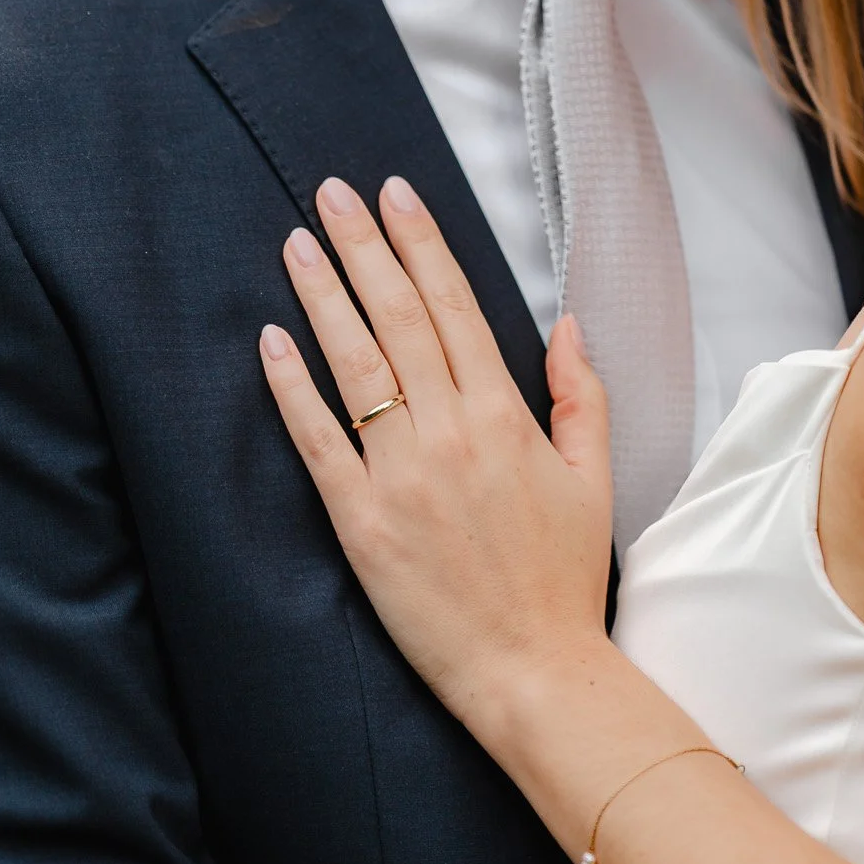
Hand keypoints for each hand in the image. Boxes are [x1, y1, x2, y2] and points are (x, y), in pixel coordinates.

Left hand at [259, 174, 614, 739]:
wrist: (534, 672)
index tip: (396, 194)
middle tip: (332, 191)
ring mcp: (400, 476)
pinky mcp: (360, 523)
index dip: (422, 244)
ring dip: (323, 297)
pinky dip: (291, 388)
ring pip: (355, 365)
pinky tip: (270, 341)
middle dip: (364, 247)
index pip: (454, 305)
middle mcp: (449, 432)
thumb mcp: (594, 475)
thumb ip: (580, 393)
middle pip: (398, 318)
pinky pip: (317, 442)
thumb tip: (564, 321)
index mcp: (505, 415)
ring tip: (297, 242)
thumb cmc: (565, 576)